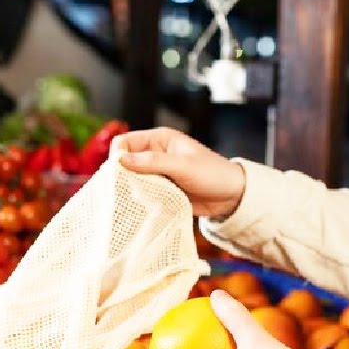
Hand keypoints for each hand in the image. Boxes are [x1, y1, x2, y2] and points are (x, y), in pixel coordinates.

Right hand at [111, 127, 246, 217]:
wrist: (232, 196)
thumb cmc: (213, 174)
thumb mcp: (183, 166)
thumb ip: (153, 162)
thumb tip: (121, 160)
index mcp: (159, 139)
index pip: (125, 142)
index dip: (117, 156)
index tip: (116, 174)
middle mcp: (154, 154)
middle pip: (124, 162)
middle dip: (120, 176)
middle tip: (119, 192)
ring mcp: (156, 173)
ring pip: (131, 179)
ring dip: (128, 190)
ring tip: (127, 202)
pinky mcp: (160, 190)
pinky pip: (141, 193)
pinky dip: (138, 200)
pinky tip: (137, 209)